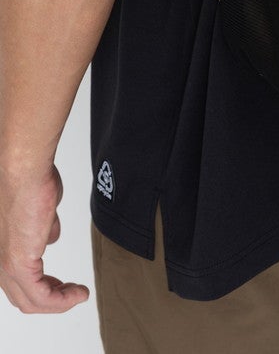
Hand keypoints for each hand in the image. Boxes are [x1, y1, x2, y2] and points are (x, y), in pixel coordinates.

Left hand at [0, 163, 89, 312]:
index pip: (16, 279)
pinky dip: (61, 300)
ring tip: (78, 294)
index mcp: (0, 246)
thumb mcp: (41, 207)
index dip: (41, 284)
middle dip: (50, 297)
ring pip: (30, 300)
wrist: (23, 170)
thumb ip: (44, 224)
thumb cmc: (30, 178)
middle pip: (21, 295)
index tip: (61, 282)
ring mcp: (4, 263)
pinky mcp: (18, 263)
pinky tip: (77, 293)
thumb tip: (49, 235)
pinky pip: (41, 295)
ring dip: (58, 301)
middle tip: (69, 293)